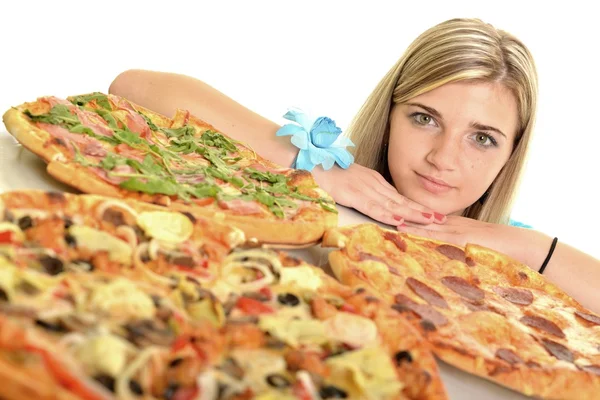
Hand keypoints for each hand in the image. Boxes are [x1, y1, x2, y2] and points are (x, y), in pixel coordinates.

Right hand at [312, 163, 445, 225]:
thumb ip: (361, 192)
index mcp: (372, 181)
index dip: (416, 206)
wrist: (308, 159)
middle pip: (401, 200)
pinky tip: (399, 221)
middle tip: (443, 219)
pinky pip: (372, 206)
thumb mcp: (348, 181)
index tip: (433, 214)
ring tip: (431, 221)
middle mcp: (372, 184)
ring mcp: (362, 188)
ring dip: (413, 213)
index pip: (398, 197)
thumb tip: (374, 205)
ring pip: (392, 204)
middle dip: (422, 211)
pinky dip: (387, 214)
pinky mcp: (351, 193)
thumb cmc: (325, 171)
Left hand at [396, 215, 546, 267]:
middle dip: (401, 214)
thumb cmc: (501, 249)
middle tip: (379, 209)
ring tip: (383, 216)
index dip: (408, 214)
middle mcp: (451, 224)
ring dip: (404, 220)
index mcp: (454, 225)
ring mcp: (454, 229)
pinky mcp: (458, 238)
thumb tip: (449, 256)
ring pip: (423, 223)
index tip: (390, 210)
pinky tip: (404, 229)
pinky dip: (417, 231)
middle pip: (421, 217)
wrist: (520, 244)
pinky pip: (433, 233)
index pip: (426, 218)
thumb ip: (460, 249)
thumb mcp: (474, 246)